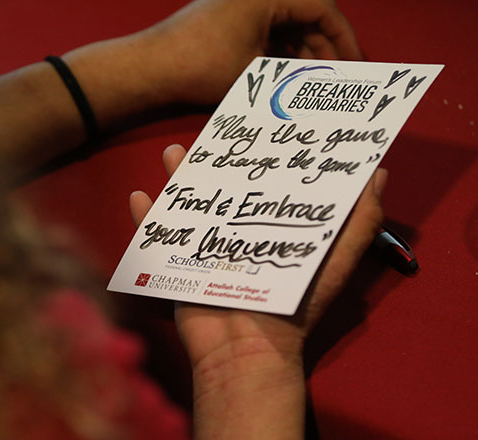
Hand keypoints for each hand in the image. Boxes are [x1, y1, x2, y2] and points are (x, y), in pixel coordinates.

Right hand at [130, 144, 384, 437]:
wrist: (246, 347)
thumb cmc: (296, 303)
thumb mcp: (336, 259)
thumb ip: (359, 221)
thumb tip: (377, 173)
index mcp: (275, 231)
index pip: (271, 185)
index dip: (269, 157)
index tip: (268, 126)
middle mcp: (241, 236)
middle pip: (225, 190)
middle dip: (216, 162)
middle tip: (213, 133)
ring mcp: (207, 249)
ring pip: (188, 206)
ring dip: (177, 179)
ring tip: (172, 153)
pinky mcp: (180, 265)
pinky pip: (156, 238)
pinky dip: (146, 218)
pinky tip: (140, 196)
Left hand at [135, 0, 361, 104]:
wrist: (151, 68)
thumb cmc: (202, 64)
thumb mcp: (256, 72)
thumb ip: (296, 73)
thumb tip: (328, 86)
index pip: (323, 9)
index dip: (344, 39)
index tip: (356, 66)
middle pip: (306, 18)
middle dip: (324, 50)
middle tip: (338, 82)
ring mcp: (241, 7)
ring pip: (286, 29)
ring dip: (302, 56)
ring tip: (316, 88)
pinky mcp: (229, 22)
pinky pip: (266, 35)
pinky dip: (280, 56)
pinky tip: (289, 81)